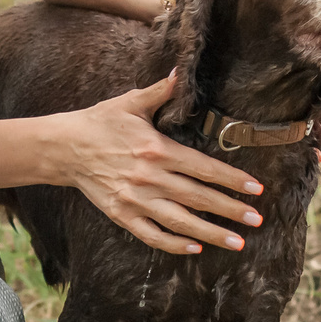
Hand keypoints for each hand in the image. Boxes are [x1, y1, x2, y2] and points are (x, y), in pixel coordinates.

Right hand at [57, 73, 266, 255]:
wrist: (64, 147)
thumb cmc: (100, 122)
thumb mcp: (130, 102)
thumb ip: (160, 92)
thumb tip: (182, 72)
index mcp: (157, 150)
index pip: (203, 168)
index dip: (232, 180)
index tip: (256, 190)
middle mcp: (150, 178)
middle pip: (198, 198)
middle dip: (230, 210)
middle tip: (256, 221)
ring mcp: (135, 200)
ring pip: (180, 222)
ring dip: (210, 234)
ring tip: (237, 243)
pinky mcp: (121, 214)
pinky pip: (152, 235)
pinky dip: (174, 244)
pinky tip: (195, 249)